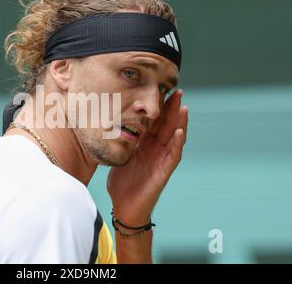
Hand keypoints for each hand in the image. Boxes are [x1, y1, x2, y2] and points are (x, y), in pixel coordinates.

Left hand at [107, 90, 187, 225]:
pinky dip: (177, 144)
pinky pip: (173, 156)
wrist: (124, 206)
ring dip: (180, 122)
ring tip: (183, 106)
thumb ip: (122, 140)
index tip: (160, 90)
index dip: (159, 107)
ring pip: (174, 137)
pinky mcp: (164, 172)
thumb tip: (112, 122)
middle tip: (177, 90)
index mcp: (146, 145)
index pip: (155, 122)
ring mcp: (162, 160)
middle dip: (172, 108)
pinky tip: (179, 132)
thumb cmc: (122, 182)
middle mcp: (156, 150)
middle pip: (167, 125)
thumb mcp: (121, 155)